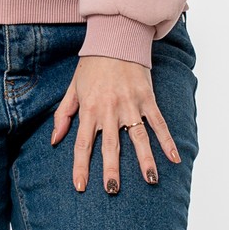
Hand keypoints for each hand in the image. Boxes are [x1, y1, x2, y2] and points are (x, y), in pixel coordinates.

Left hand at [50, 55, 181, 193]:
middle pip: (110, 146)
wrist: (115, 39)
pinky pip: (158, 123)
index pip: (82, 144)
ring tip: (150, 181)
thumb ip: (63, 115)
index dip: (80, 167)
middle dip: (111, 170)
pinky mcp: (147, 98)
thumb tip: (54, 140)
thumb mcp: (72, 88)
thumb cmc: (92, 65)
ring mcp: (130, 105)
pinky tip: (174, 158)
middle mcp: (109, 110)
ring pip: (138, 138)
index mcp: (89, 110)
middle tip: (112, 190)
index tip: (81, 186)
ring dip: (145, 160)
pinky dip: (167, 141)